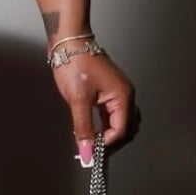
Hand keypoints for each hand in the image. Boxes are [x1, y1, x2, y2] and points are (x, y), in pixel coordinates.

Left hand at [52, 50, 139, 165]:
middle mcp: (125, 95)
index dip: (108, 144)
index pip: (122, 130)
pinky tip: (92, 131)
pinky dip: (104, 126)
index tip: (92, 153)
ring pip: (120, 122)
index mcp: (123, 96)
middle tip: (92, 151)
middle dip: (112, 143)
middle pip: (127, 128)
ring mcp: (117, 93)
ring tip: (91, 144)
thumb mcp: (78, 99)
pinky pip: (112, 114)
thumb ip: (83, 128)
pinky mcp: (108, 91)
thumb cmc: (75, 63)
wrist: (68, 41)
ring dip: (109, 135)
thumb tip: (87, 151)